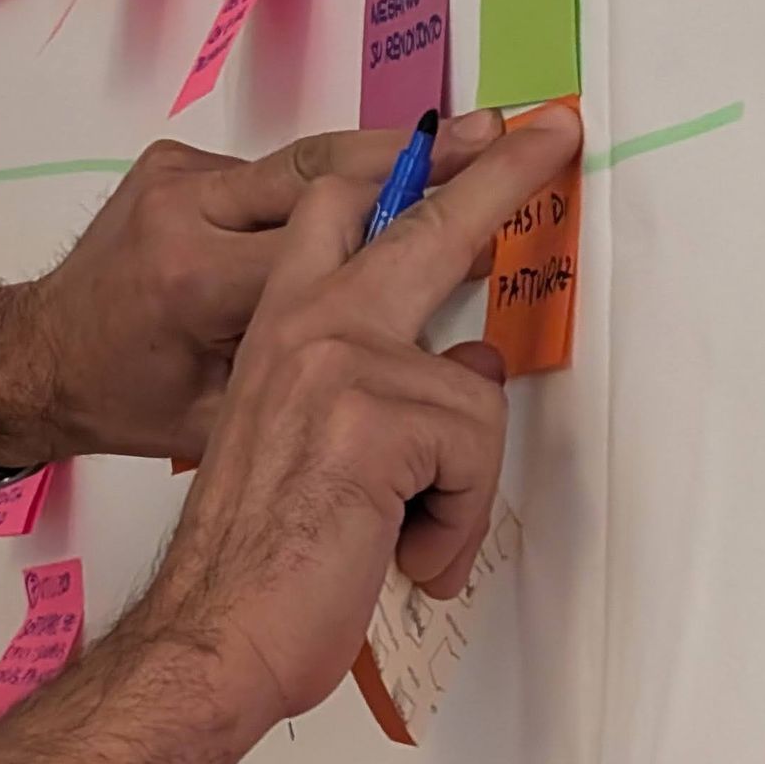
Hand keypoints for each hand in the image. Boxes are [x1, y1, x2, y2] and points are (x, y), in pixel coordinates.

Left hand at [0, 112, 507, 466]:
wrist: (32, 359)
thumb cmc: (124, 405)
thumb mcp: (224, 422)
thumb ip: (333, 396)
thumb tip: (452, 363)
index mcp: (199, 284)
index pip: (340, 241)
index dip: (429, 222)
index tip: (498, 214)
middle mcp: (186, 212)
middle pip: (332, 171)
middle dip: (425, 157)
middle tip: (501, 134)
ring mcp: (176, 179)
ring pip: (309, 160)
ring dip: (387, 158)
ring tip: (468, 143)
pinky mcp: (172, 165)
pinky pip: (274, 170)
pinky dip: (332, 179)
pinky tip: (385, 185)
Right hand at [141, 108, 581, 719]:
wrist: (212, 629)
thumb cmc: (259, 553)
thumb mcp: (318, 447)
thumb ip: (382, 387)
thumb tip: (476, 359)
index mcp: (282, 326)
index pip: (343, 214)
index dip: (410, 176)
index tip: (470, 142)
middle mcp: (306, 323)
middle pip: (424, 223)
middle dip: (499, 175)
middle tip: (552, 133)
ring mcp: (339, 360)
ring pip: (474, 394)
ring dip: (459, 486)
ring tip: (404, 534)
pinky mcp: (375, 413)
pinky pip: (476, 452)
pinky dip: (455, 522)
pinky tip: (404, 551)